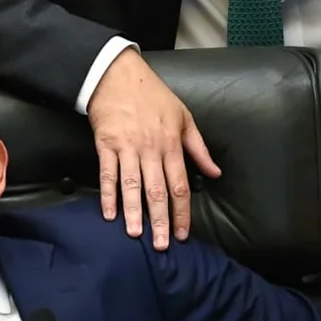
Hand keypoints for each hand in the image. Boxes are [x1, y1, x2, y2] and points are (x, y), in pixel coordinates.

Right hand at [87, 49, 221, 248]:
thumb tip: (215, 173)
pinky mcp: (105, 144)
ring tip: (136, 235)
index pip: (180, 185)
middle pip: (157, 190)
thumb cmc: (153, 95)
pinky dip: (108, 194)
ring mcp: (127, 147)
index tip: (184, 233)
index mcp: (171, 144)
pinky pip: (107, 173)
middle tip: (162, 245)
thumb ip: (199, 148)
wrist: (118, 75)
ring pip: (132, 185)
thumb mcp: (184, 117)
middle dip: (160, 220)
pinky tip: (109, 214)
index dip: (182, 211)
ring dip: (134, 212)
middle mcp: (150, 149)